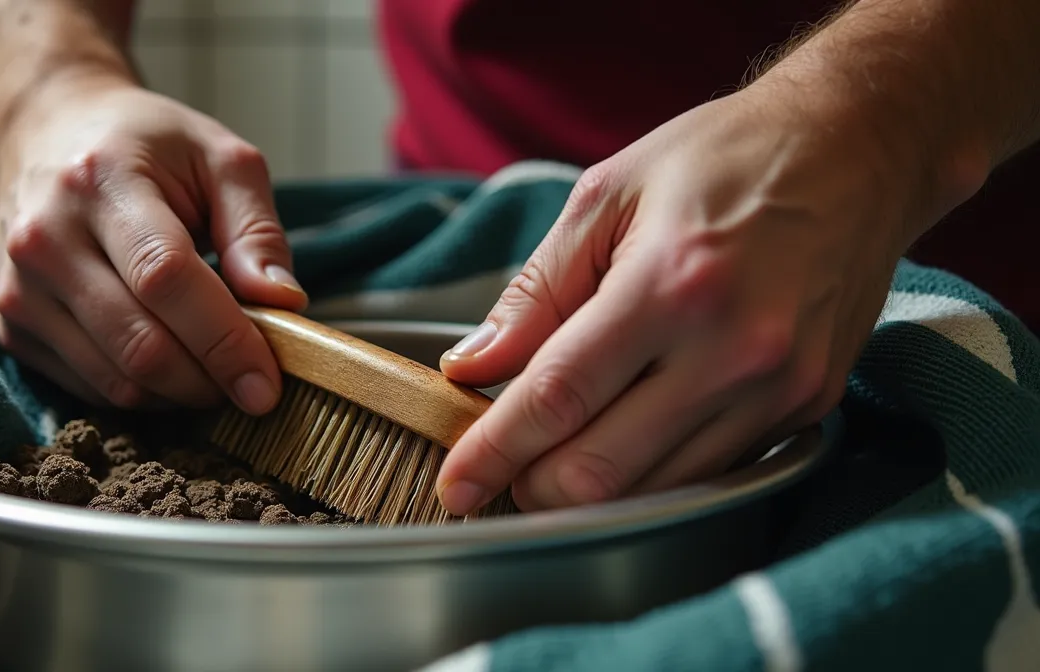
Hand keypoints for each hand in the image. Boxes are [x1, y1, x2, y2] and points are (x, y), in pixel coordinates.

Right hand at [0, 77, 305, 411]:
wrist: (45, 132)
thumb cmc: (145, 145)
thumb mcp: (218, 159)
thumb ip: (257, 230)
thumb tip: (284, 304)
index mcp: (100, 182)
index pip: (166, 279)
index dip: (224, 340)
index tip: (267, 383)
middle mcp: (45, 238)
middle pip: (140, 344)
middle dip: (209, 381)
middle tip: (250, 384)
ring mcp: (19, 288)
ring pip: (115, 381)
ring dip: (179, 395)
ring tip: (214, 370)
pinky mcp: (12, 326)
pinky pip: (88, 389)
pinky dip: (142, 393)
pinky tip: (169, 363)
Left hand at [435, 88, 934, 513]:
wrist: (856, 148)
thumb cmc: (723, 158)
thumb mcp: (607, 197)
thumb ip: (535, 293)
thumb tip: (473, 367)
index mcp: (671, 285)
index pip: (557, 398)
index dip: (493, 453)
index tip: (452, 485)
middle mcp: (733, 350)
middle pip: (602, 469)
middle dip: (532, 484)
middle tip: (502, 466)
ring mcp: (778, 388)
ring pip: (655, 489)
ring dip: (590, 487)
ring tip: (558, 448)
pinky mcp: (808, 406)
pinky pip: (709, 471)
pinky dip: (653, 470)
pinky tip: (627, 433)